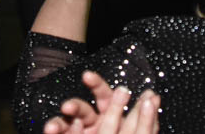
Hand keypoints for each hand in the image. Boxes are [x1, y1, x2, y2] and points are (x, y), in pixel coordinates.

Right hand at [43, 72, 159, 133]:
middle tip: (67, 108)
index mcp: (108, 112)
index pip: (101, 93)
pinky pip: (61, 132)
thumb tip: (153, 96)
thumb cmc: (125, 132)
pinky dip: (56, 130)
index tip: (86, 76)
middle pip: (80, 108)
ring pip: (65, 124)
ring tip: (51, 128)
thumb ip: (143, 117)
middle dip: (73, 106)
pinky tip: (51, 131)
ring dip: (57, 124)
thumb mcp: (135, 126)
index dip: (94, 84)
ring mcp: (80, 131)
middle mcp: (93, 121)